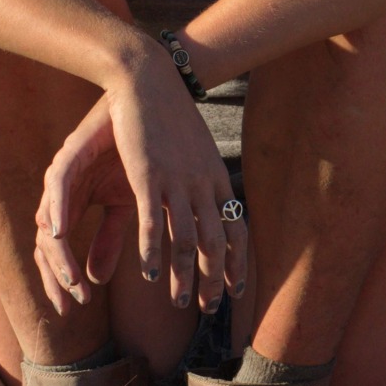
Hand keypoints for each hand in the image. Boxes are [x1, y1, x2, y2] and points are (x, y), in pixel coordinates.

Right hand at [34, 54, 245, 315]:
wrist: (149, 76)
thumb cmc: (167, 112)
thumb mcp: (189, 147)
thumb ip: (194, 176)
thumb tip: (199, 196)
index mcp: (214, 178)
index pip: (235, 228)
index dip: (237, 262)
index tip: (236, 291)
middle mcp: (202, 184)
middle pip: (215, 242)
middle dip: (214, 280)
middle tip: (210, 309)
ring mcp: (177, 180)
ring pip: (187, 239)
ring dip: (185, 275)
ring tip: (180, 301)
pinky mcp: (148, 175)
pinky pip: (153, 221)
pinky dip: (152, 251)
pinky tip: (150, 274)